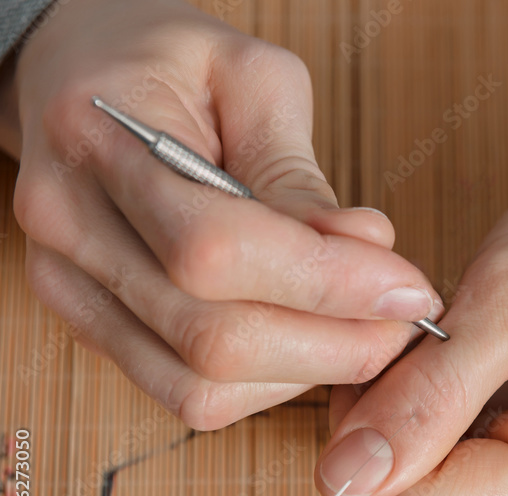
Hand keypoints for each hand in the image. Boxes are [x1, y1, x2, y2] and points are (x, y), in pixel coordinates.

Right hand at [2, 0, 441, 428]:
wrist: (78, 74)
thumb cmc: (172, 63)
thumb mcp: (252, 80)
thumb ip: (300, 176)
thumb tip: (365, 250)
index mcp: (100, 139)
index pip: (217, 250)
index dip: (330, 284)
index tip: (412, 291)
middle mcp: (70, 228)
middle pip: (213, 339)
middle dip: (336, 345)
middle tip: (405, 322)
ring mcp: (71, 288)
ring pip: (203, 387)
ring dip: (308, 373)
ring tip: (365, 328)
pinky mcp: (93, 326)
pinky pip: (189, 396)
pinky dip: (269, 385)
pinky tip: (311, 341)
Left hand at [314, 73, 507, 495]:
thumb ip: (428, 397)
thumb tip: (342, 479)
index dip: (376, 431)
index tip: (390, 351)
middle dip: (403, 418)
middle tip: (429, 332)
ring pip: (441, 485)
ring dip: (429, 409)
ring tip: (471, 337)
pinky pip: (472, 465)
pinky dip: (453, 408)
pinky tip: (486, 356)